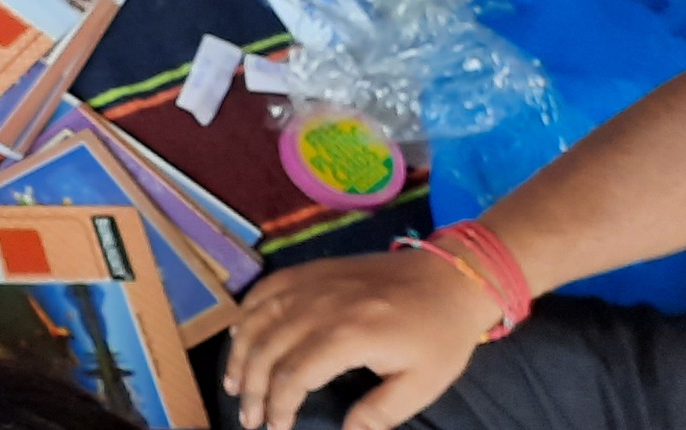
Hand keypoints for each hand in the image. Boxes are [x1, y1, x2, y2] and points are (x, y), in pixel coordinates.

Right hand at [225, 246, 501, 429]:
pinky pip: (264, 291)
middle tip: (249, 418)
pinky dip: (245, 315)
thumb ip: (379, 413)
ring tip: (235, 385)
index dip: (278, 406)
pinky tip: (240, 336)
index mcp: (349, 335)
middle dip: (252, 389)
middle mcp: (320, 306)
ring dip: (239, 355)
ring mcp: (311, 283)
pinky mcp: (310, 270)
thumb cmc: (439, 335)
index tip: (277, 428)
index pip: (293, 376)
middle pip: (266, 350)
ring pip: (256, 320)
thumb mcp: (422, 384)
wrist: (451, 278)